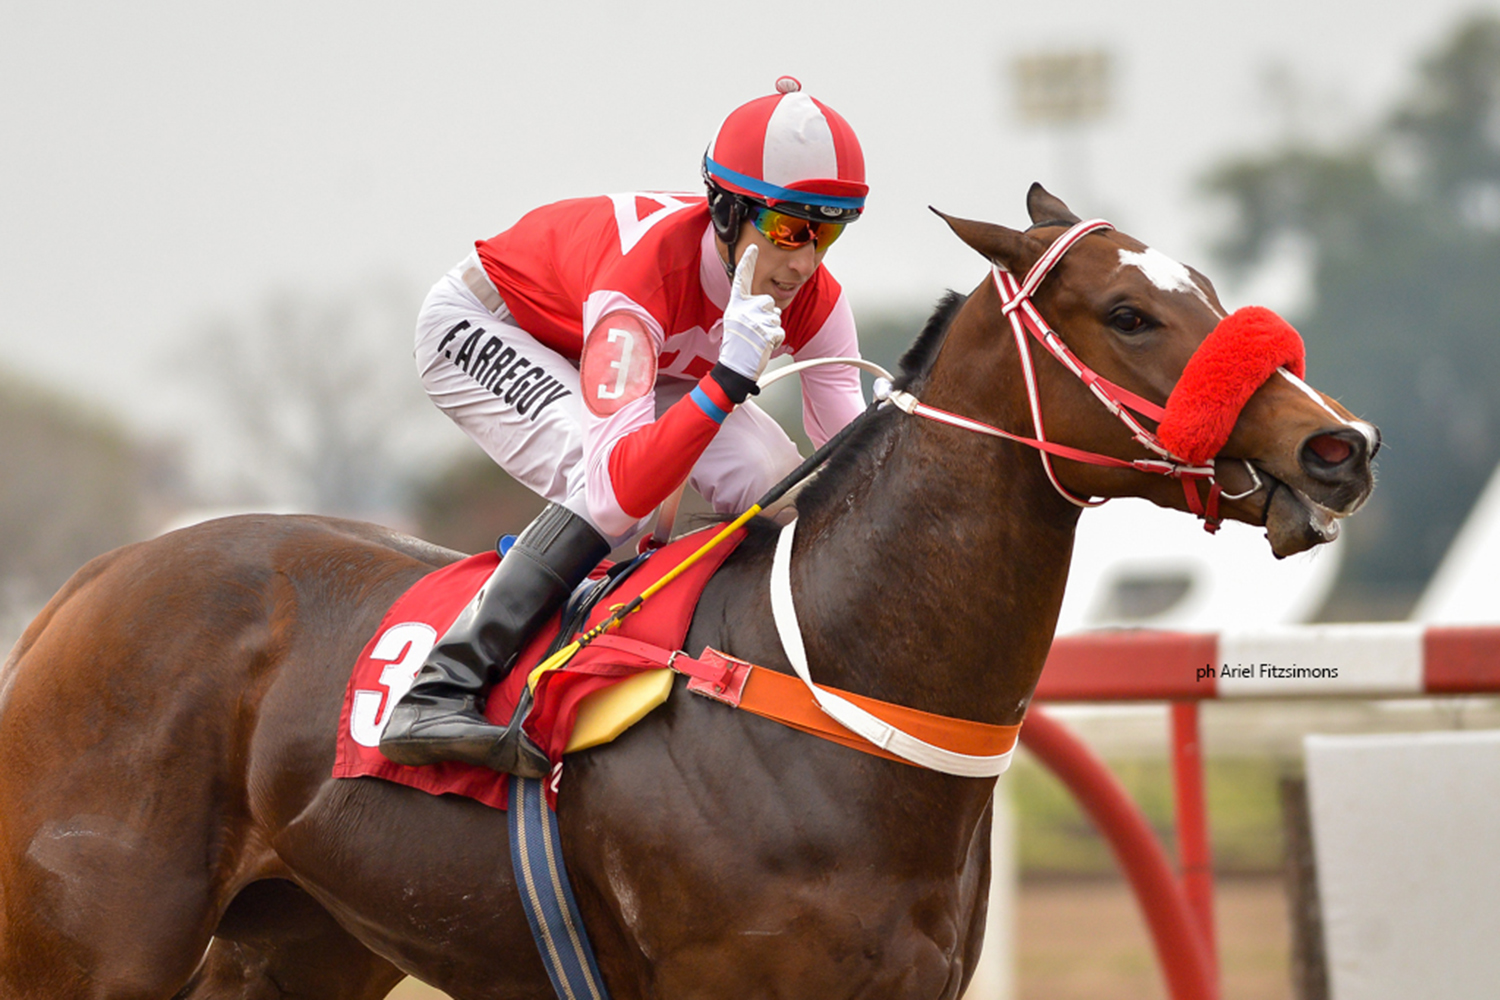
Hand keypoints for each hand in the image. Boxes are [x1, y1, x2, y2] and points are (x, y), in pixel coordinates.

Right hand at [718, 245, 784, 381]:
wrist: (734, 368)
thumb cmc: (736, 346)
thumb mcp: (735, 322)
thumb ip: (747, 309)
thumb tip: (767, 306)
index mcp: (735, 305)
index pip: (742, 279)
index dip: (748, 262)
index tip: (753, 248)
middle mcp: (743, 309)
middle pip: (769, 301)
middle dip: (768, 316)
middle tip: (755, 331)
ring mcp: (754, 320)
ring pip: (776, 317)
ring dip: (772, 329)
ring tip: (757, 340)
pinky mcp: (765, 332)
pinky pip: (779, 331)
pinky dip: (775, 340)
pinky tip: (763, 346)